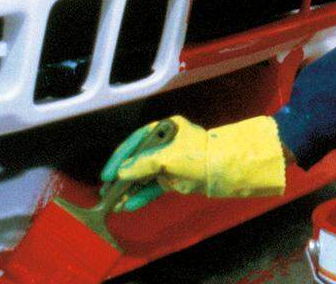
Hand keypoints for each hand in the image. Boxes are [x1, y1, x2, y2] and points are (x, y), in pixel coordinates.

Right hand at [100, 114, 285, 210]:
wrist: (228, 169)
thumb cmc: (201, 156)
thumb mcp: (168, 157)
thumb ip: (143, 163)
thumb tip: (122, 172)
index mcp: (166, 130)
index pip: (136, 141)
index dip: (120, 157)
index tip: (107, 173)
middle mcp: (168, 144)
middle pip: (139, 159)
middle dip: (122, 176)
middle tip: (107, 190)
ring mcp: (173, 162)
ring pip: (145, 175)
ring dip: (131, 188)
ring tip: (115, 202)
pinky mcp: (178, 178)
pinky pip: (155, 186)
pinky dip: (143, 195)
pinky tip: (130, 205)